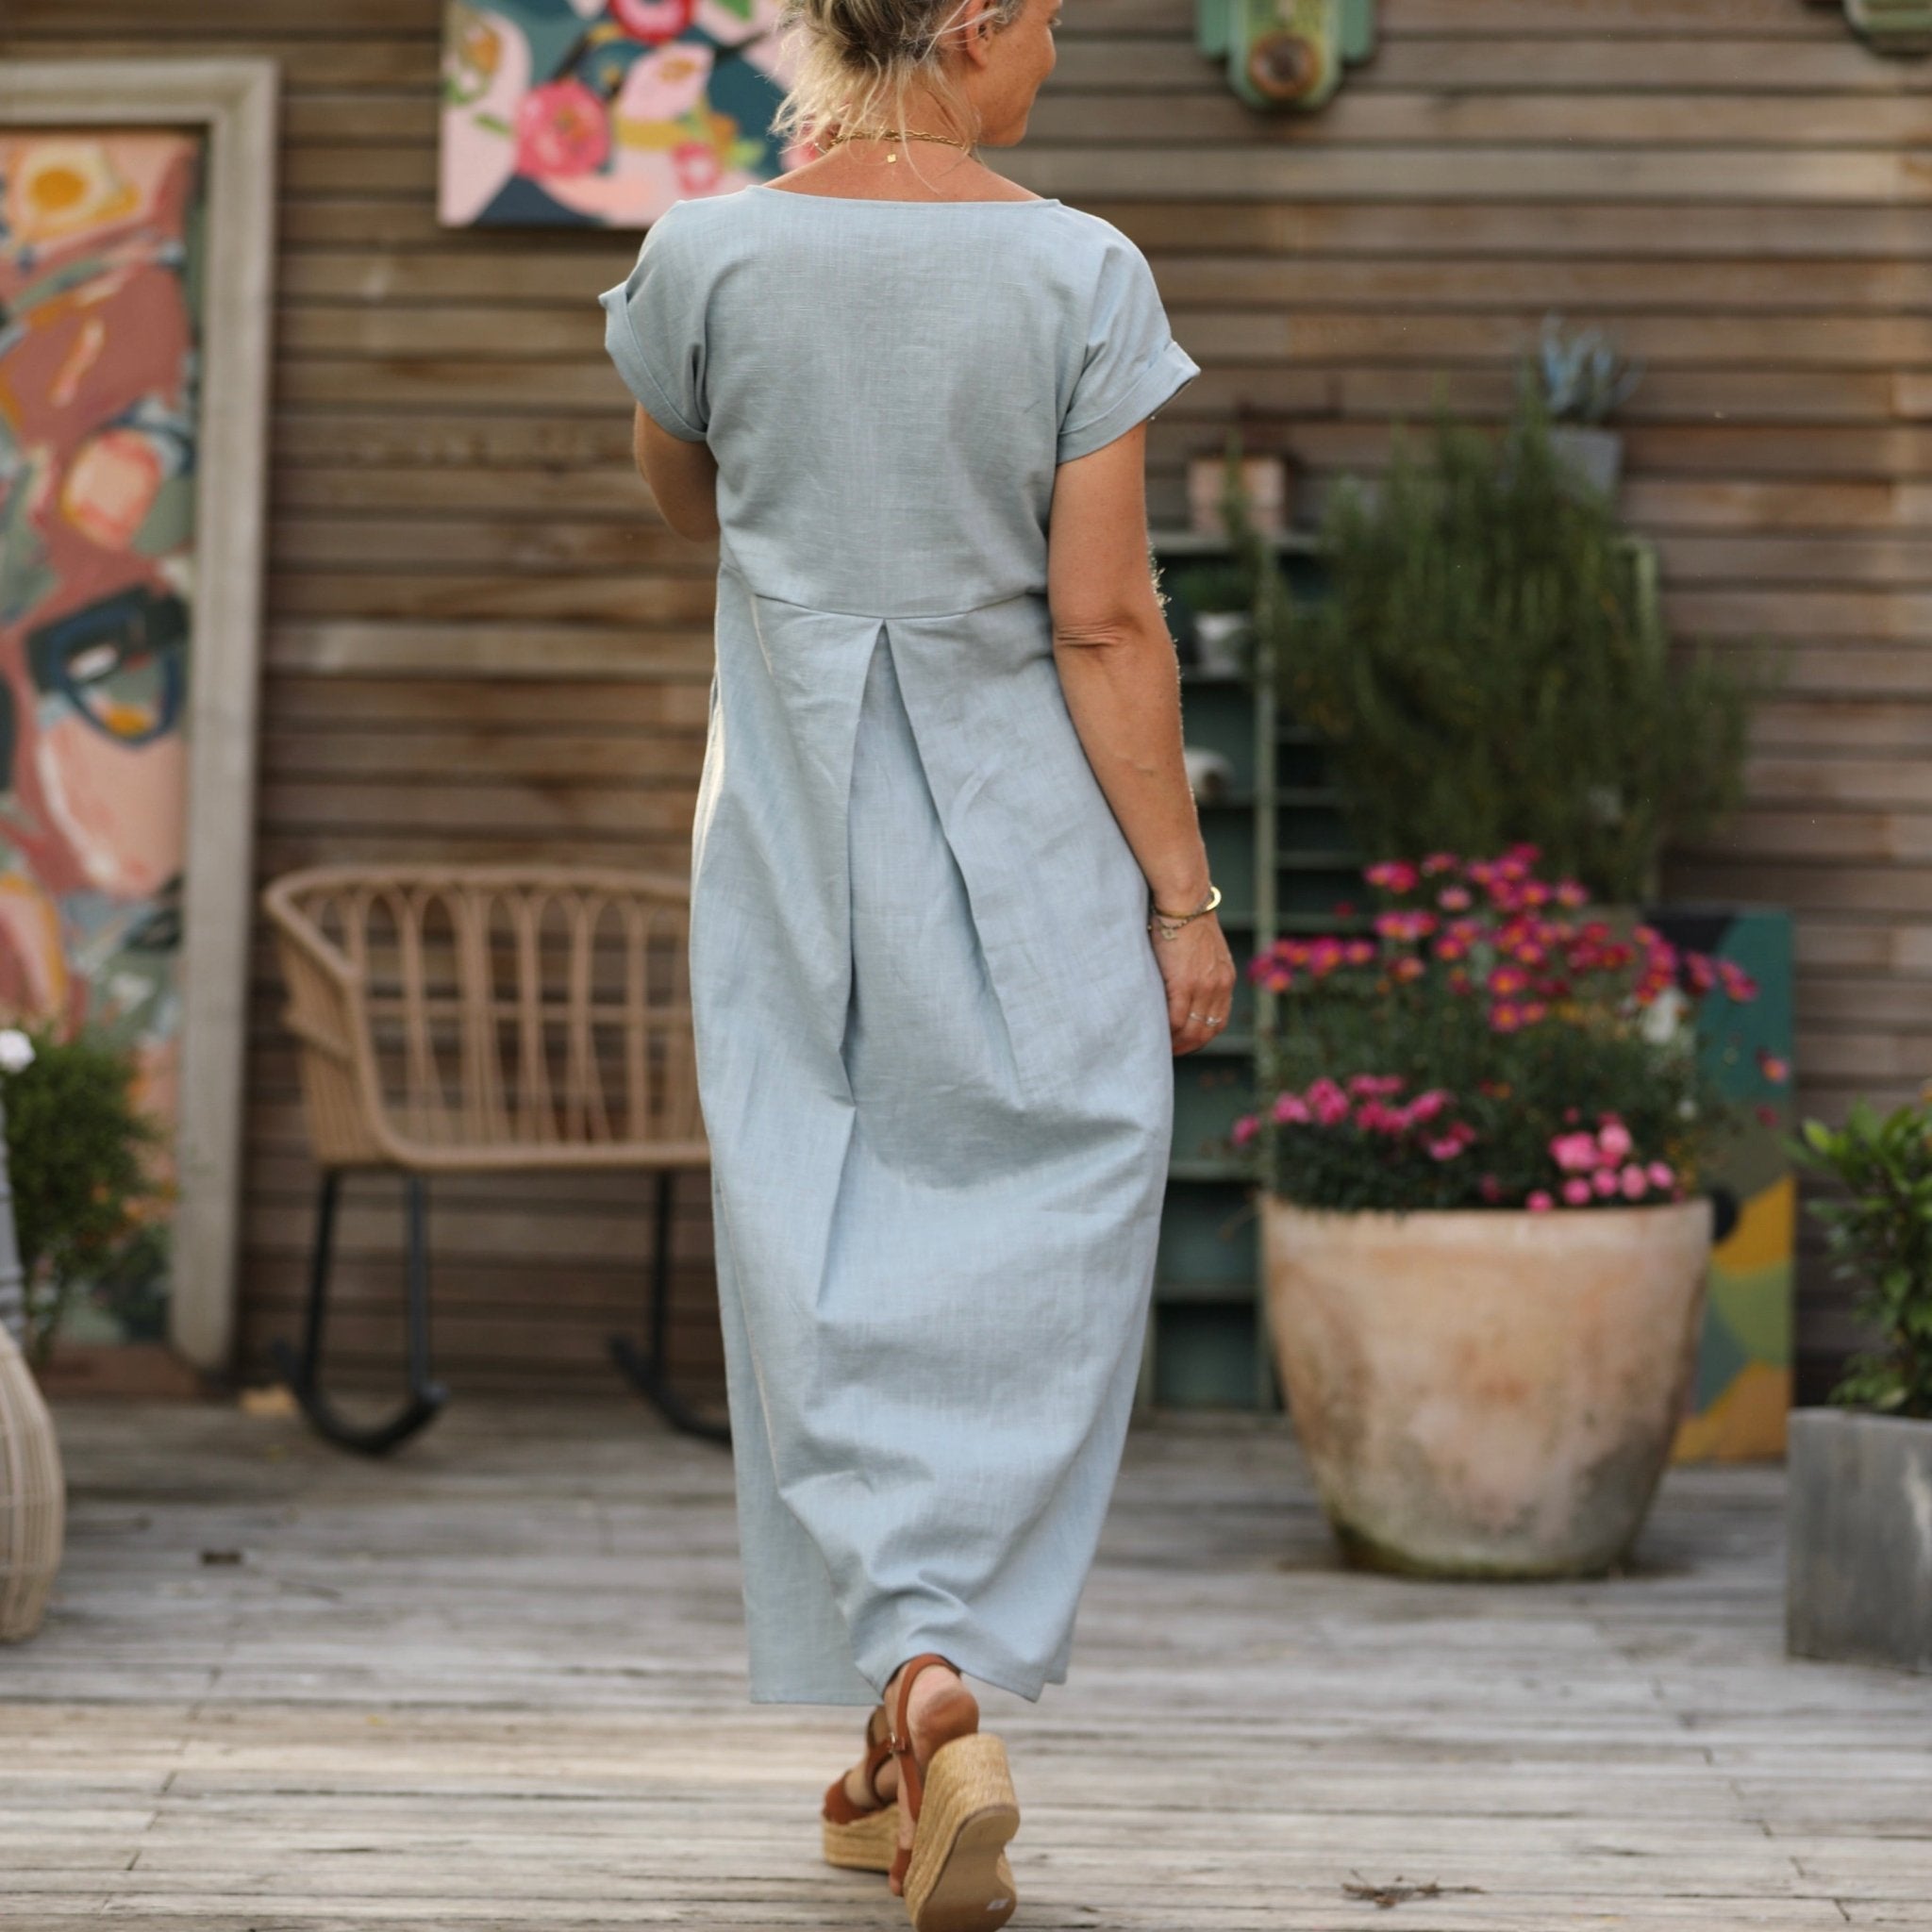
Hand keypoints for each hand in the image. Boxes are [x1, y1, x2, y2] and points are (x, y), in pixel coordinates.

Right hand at [1151, 914, 1236, 1056]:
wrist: (1184, 901)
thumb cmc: (1186, 918)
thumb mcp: (1202, 948)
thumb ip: (1199, 968)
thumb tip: (1182, 982)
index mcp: (1225, 978)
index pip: (1219, 1020)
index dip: (1202, 1036)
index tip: (1185, 1042)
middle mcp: (1219, 986)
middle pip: (1207, 1031)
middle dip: (1188, 1046)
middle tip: (1169, 1052)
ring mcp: (1204, 986)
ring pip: (1192, 1030)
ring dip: (1176, 1043)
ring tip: (1160, 1047)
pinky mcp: (1185, 983)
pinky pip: (1177, 1019)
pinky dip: (1166, 1031)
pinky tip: (1155, 1033)